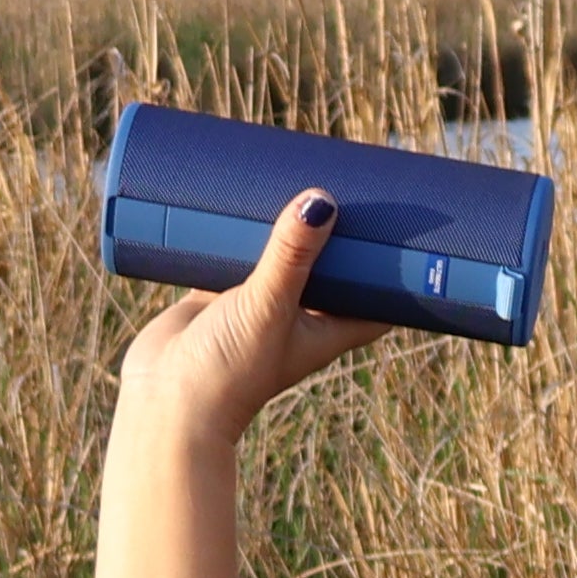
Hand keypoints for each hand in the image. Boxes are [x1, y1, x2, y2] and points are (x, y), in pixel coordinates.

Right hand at [114, 187, 383, 452]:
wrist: (165, 403)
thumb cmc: (229, 371)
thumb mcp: (268, 305)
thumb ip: (291, 255)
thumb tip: (322, 200)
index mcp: (327, 329)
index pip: (378, 298)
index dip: (397, 269)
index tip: (410, 228)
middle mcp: (297, 317)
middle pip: (331, 267)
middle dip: (341, 232)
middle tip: (354, 181)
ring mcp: (258, 305)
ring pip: (282, 256)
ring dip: (290, 226)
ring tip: (300, 174)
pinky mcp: (218, 294)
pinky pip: (236, 254)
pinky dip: (241, 231)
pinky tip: (242, 195)